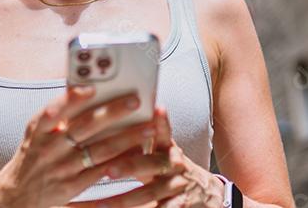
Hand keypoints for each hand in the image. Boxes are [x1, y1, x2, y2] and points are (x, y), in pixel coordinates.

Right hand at [0, 86, 160, 207]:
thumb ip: (57, 115)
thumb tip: (86, 90)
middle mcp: (50, 148)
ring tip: (148, 127)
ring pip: (99, 150)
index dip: (72, 98)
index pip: (54, 110)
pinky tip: (138, 152)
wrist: (16, 194)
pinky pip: (101, 171)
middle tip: (135, 101)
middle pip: (85, 127)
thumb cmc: (34, 155)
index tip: (93, 88)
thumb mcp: (36, 133)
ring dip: (126, 137)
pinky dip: (121, 161)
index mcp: (39, 130)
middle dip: (112, 112)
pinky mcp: (72, 186)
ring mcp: (62, 168)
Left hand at [69, 107, 226, 207]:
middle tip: (107, 170)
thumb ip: (141, 142)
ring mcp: (179, 188)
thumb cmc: (172, 170)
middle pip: (152, 164)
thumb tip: (107, 126)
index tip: (156, 109)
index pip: (164, 133)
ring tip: (100, 204)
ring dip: (124, 200)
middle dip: (129, 166)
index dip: (161, 123)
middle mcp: (175, 166)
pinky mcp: (181, 206)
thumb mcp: (162, 154)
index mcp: (169, 149)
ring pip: (150, 194)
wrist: (208, 194)